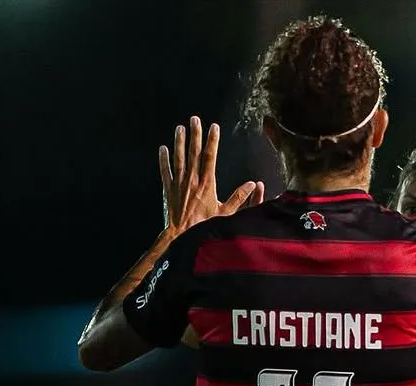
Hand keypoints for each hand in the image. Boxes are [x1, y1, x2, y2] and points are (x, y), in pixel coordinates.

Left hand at [159, 116, 262, 238]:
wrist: (182, 236)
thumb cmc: (206, 226)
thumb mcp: (226, 214)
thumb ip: (239, 198)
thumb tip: (253, 185)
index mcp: (207, 184)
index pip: (210, 157)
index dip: (212, 141)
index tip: (214, 127)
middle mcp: (192, 180)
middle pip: (193, 153)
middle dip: (195, 135)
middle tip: (195, 119)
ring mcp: (179, 184)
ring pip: (178, 158)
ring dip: (179, 142)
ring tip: (180, 128)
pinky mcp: (169, 190)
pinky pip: (165, 171)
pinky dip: (163, 159)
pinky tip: (163, 148)